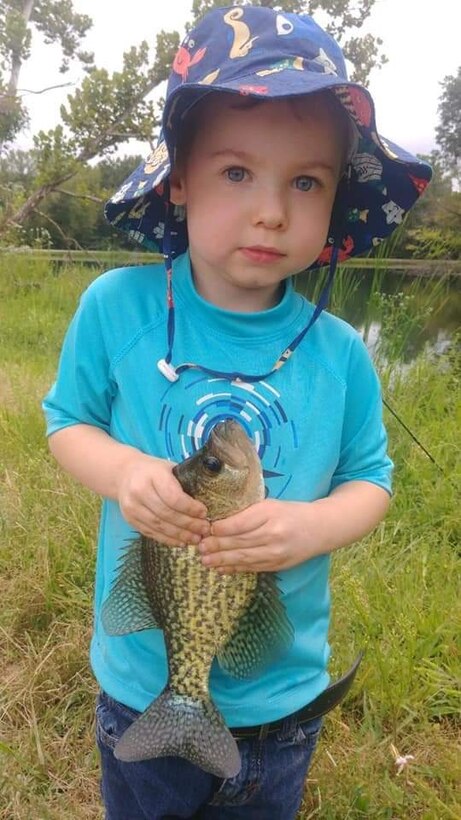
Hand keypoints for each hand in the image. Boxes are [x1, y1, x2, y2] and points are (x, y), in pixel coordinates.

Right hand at [117, 452, 209, 545]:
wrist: (124, 473)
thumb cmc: (154, 471)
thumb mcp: (170, 468)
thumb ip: (185, 483)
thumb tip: (210, 500)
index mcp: (152, 475)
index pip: (173, 496)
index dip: (190, 508)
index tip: (204, 512)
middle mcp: (139, 491)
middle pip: (166, 513)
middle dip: (188, 524)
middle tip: (205, 529)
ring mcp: (131, 506)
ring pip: (159, 525)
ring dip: (180, 535)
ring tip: (196, 538)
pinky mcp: (129, 519)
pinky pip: (151, 532)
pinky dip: (167, 539)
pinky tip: (181, 542)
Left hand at [198, 499, 322, 572]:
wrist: (320, 528)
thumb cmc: (292, 512)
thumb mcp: (271, 505)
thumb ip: (249, 513)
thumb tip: (219, 522)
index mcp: (270, 513)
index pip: (240, 523)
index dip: (221, 529)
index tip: (205, 529)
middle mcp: (273, 534)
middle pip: (239, 541)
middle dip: (216, 546)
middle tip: (199, 548)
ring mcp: (275, 552)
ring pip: (243, 557)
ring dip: (222, 560)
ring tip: (205, 561)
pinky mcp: (277, 565)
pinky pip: (252, 567)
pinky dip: (235, 569)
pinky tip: (221, 568)